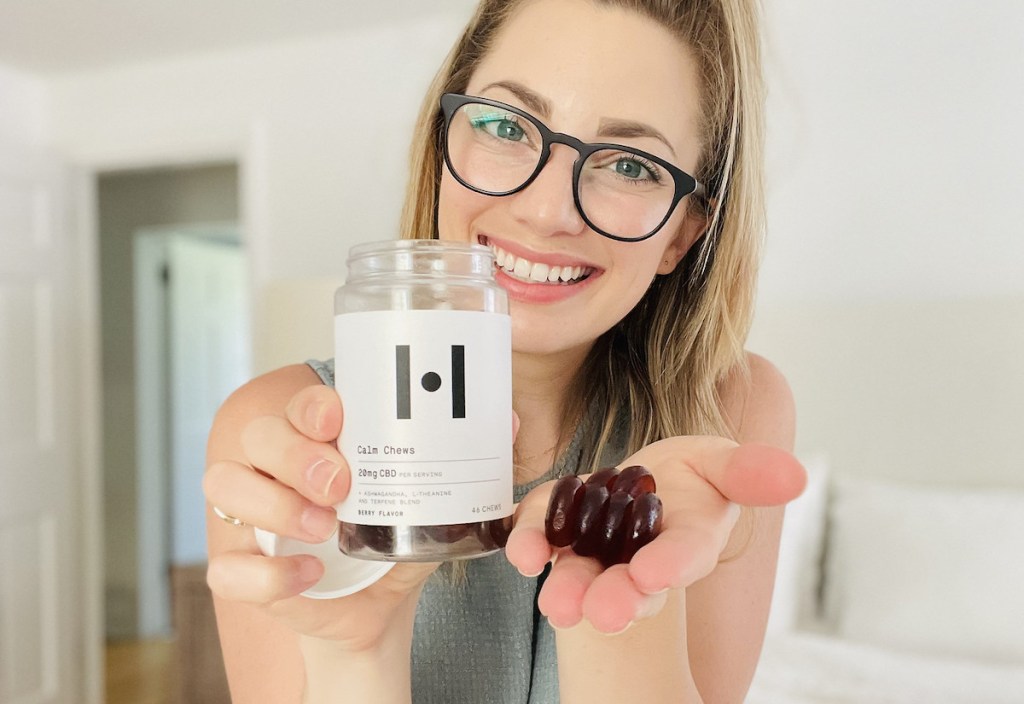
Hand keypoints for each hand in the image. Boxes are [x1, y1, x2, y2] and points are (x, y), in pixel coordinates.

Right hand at [203, 382, 439, 651]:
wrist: (376, 609)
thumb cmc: (391, 544)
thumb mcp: (421, 510)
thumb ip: (441, 481)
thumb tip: (494, 436)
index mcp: (317, 444)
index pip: (300, 407)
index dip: (312, 408)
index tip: (337, 424)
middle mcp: (275, 470)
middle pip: (257, 435)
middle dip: (295, 454)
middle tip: (339, 486)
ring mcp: (251, 518)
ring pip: (223, 483)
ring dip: (274, 503)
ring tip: (326, 528)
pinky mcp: (242, 570)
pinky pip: (225, 567)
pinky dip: (268, 573)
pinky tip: (310, 574)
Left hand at [503, 436, 805, 632]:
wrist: (635, 485)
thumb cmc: (686, 478)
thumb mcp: (719, 462)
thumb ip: (748, 471)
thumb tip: (795, 475)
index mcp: (688, 542)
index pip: (686, 556)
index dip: (672, 565)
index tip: (654, 572)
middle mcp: (640, 560)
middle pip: (631, 586)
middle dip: (618, 600)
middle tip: (603, 613)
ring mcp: (594, 554)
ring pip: (582, 579)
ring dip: (569, 591)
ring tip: (557, 605)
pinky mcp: (555, 535)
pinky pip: (539, 541)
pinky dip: (528, 545)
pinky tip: (522, 551)